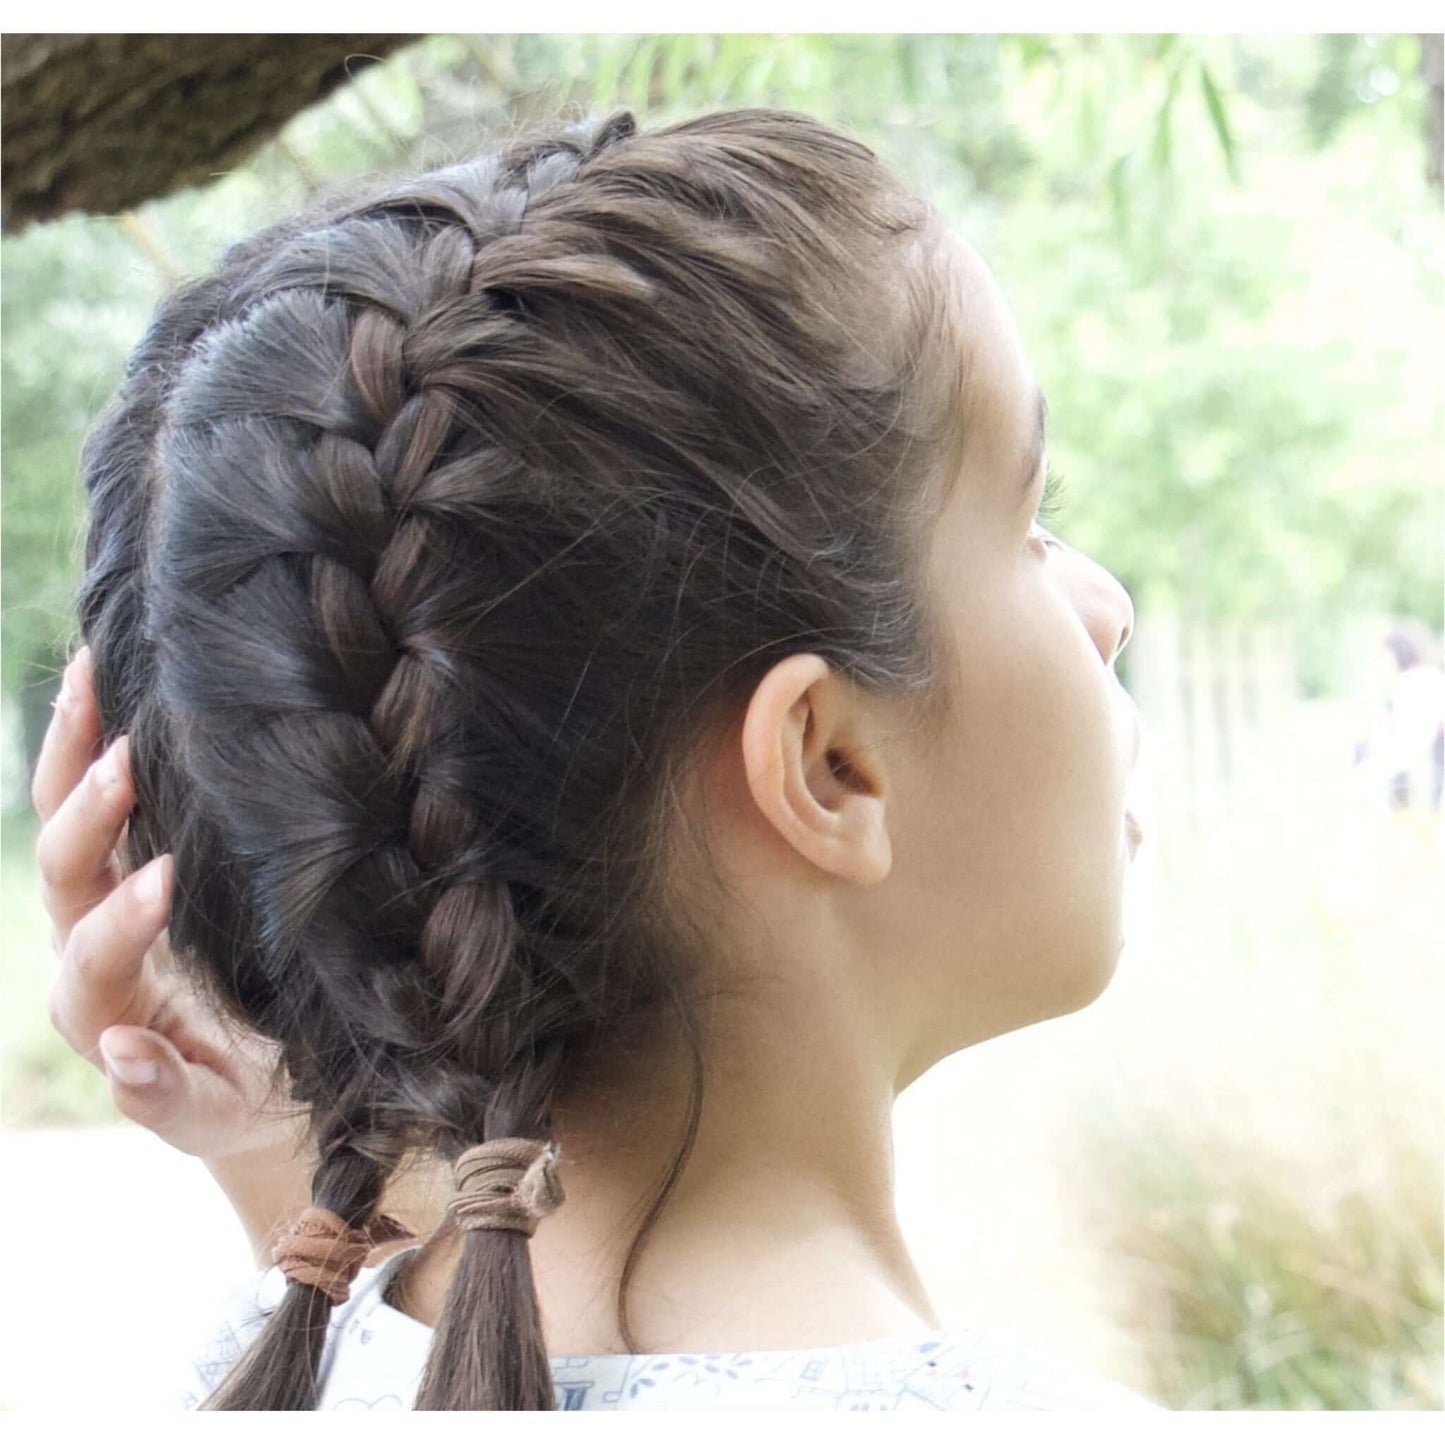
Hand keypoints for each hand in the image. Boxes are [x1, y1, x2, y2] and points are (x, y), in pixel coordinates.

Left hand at [33, 645, 301, 1162]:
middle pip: (62, 875)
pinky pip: (89, 792)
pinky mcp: (124, 861)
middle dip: (88, 819)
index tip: (166, 879)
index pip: (95, 959)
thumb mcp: (213, 1116)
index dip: (123, 922)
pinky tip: (107, 677)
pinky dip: (90, 735)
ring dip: (74, 749)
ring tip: (95, 676)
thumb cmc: (243, 1097)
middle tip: (128, 759)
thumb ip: (168, 1097)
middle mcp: (86, 944)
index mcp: (104, 1010)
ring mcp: (98, 897)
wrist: (245, 1075)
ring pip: (63, 819)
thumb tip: (119, 1052)